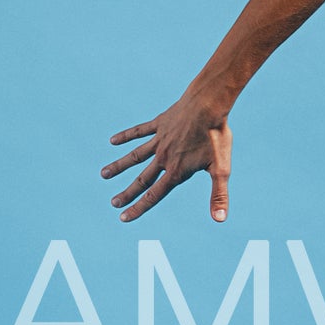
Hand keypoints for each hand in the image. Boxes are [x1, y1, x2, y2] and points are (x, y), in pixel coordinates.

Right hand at [101, 91, 232, 222]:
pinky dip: (125, 136)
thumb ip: (219, 195)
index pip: (154, 195)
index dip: (139, 208)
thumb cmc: (216, 137)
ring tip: (104, 174)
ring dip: (119, 166)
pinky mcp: (159, 124)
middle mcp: (163, 157)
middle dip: (127, 193)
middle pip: (142, 179)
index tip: (123, 217)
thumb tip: (220, 220)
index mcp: (176, 171)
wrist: (208, 105)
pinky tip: (113, 141)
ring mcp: (159, 140)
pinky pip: (139, 131)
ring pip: (134, 156)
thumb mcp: (221, 169)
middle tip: (113, 202)